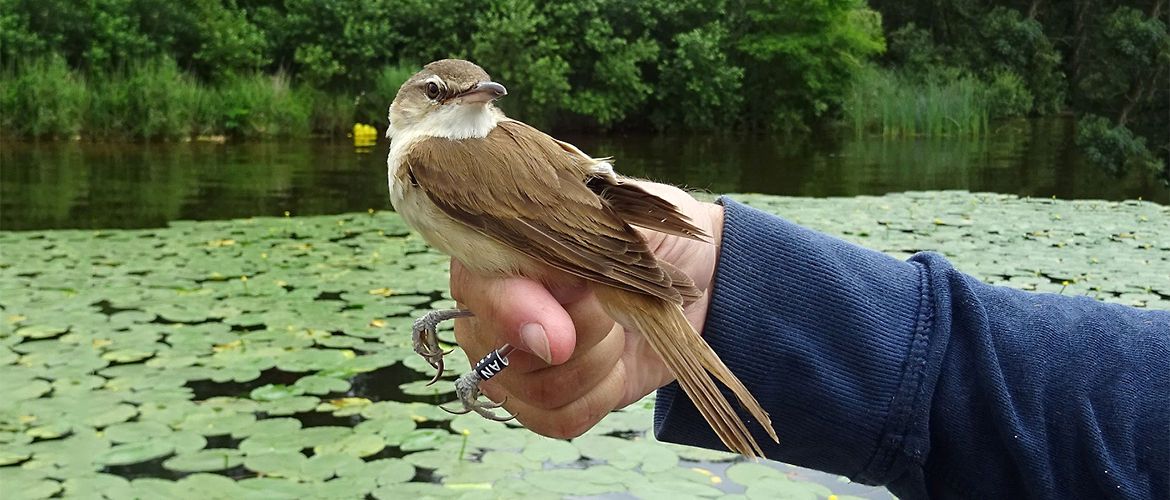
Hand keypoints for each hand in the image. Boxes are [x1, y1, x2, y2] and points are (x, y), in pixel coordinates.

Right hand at [448, 182, 723, 438]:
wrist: (689, 280)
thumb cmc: (647, 238)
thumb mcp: (626, 223)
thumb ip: (585, 251)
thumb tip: (555, 312)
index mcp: (493, 252)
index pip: (481, 290)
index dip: (521, 304)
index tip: (577, 290)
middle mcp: (487, 311)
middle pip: (509, 353)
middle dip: (582, 330)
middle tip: (614, 302)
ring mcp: (509, 363)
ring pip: (541, 390)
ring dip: (599, 361)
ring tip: (619, 327)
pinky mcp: (542, 402)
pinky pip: (560, 419)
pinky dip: (602, 393)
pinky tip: (617, 364)